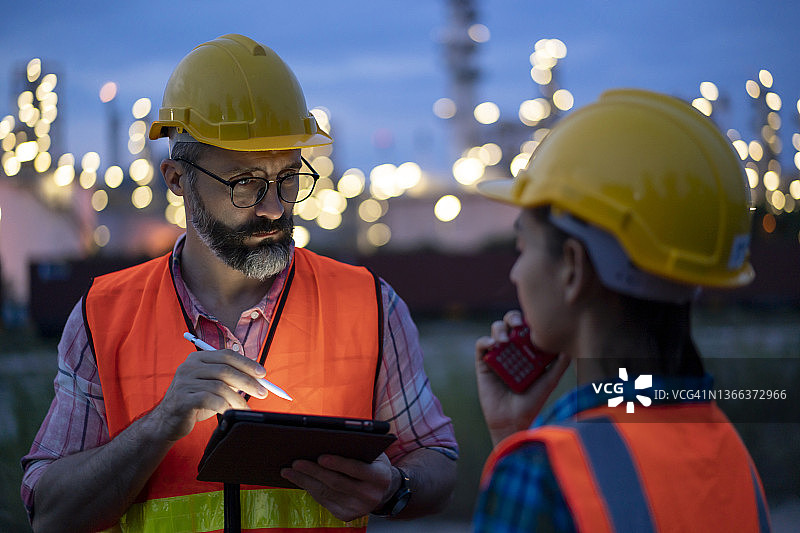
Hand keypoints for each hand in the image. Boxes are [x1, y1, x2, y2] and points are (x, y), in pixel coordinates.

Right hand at [148, 349, 268, 441]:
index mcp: (198, 359)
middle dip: (248, 382)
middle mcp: (189, 366)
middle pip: (225, 370)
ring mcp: (184, 382)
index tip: (263, 374)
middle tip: (263, 393)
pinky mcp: (182, 399)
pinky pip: (210, 400)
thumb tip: (258, 378)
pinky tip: (231, 413)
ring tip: (246, 409)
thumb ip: (230, 380)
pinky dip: (225, 407)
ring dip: (238, 399)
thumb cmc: (195, 402)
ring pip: (220, 386)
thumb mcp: (213, 387)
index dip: (247, 363)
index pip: (227, 355)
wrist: (167, 422)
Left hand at [280, 453, 394, 521]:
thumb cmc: (374, 464)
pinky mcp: (346, 515)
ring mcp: (357, 508)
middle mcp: (370, 495)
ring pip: (326, 493)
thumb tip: (330, 440)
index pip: (357, 469)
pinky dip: (310, 489)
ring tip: (290, 470)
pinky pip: (323, 501)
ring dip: (305, 481)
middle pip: (337, 483)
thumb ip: (358, 448)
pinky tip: (300, 480)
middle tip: (297, 462)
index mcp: (380, 477)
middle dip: (314, 472)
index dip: (338, 463)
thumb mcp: (374, 454)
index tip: (320, 457)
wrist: (383, 489)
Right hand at [475, 310, 569, 445]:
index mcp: (529, 350)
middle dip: (513, 318)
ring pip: (496, 330)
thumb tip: (570, 346)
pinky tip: (494, 346)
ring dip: (499, 329)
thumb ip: (559, 364)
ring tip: (504, 340)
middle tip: (518, 325)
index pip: (529, 327)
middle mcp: (513, 349)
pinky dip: (486, 341)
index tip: (534, 322)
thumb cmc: (533, 402)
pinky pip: (482, 345)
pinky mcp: (483, 363)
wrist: (513, 421)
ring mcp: (498, 354)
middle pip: (511, 323)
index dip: (530, 320)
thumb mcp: (549, 381)